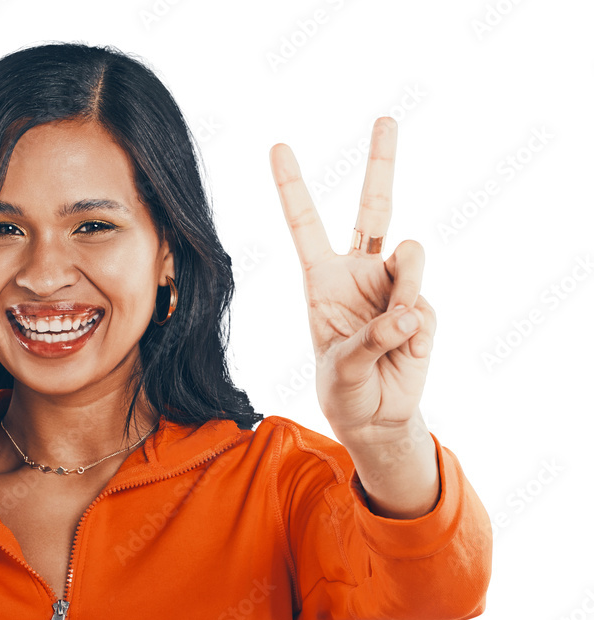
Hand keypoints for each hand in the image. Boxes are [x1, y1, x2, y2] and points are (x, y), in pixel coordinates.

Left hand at [269, 116, 435, 446]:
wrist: (376, 417)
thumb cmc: (343, 390)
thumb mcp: (342, 368)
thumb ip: (371, 339)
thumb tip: (407, 315)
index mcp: (322, 280)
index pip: (306, 226)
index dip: (293, 187)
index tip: (279, 146)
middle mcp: (359, 274)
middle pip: (374, 208)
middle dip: (381, 163)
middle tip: (384, 118)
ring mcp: (393, 286)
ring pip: (410, 255)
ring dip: (405, 287)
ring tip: (396, 328)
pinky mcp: (422, 306)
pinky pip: (424, 299)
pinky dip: (416, 326)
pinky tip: (408, 348)